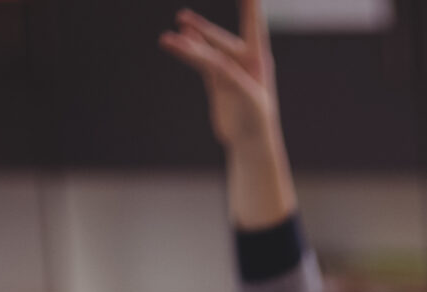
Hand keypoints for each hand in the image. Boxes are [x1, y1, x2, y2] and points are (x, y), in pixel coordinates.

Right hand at [160, 3, 279, 153]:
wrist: (251, 142)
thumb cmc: (256, 119)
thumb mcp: (245, 93)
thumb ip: (225, 72)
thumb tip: (202, 56)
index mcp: (258, 58)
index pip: (253, 24)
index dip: (249, 5)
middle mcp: (244, 60)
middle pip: (218, 40)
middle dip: (201, 30)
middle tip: (182, 20)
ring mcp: (228, 70)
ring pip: (204, 51)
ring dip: (188, 44)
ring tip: (167, 38)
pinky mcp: (217, 81)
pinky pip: (200, 62)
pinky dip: (189, 52)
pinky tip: (178, 41)